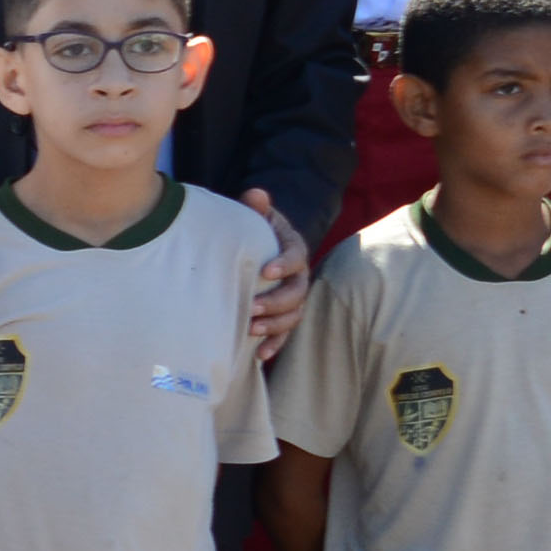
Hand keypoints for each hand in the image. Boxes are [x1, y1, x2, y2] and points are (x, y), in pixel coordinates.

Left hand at [240, 190, 311, 360]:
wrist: (257, 248)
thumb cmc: (255, 231)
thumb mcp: (257, 217)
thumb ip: (257, 208)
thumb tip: (256, 194)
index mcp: (293, 249)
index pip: (295, 256)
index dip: (284, 264)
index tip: (266, 271)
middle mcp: (299, 276)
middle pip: (296, 292)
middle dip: (275, 301)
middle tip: (250, 307)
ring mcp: (293, 298)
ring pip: (292, 315)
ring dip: (274, 325)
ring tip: (251, 331)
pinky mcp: (284, 316)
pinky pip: (284, 333)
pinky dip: (274, 345)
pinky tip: (259, 355)